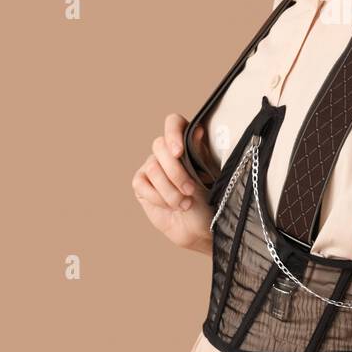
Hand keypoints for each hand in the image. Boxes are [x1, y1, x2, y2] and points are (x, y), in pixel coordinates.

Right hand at [133, 113, 214, 255]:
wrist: (199, 228)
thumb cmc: (209, 200)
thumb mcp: (210, 176)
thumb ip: (200, 152)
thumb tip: (197, 130)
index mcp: (188, 142)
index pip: (173, 123)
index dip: (173, 133)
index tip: (178, 152)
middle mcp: (167, 151)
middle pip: (159, 145)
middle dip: (176, 172)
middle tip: (190, 190)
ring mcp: (152, 165)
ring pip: (152, 168)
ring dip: (170, 190)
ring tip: (185, 203)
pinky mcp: (141, 183)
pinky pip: (142, 184)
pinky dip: (158, 198)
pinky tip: (171, 206)